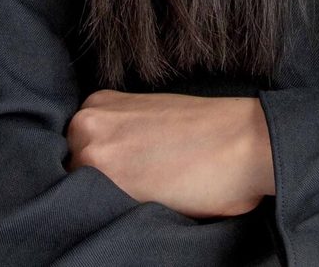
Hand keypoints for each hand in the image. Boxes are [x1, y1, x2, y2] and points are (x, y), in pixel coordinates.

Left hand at [66, 89, 272, 219]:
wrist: (247, 140)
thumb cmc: (210, 132)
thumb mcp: (150, 117)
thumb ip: (118, 134)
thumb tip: (103, 168)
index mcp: (98, 103)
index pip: (74, 150)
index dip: (99, 168)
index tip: (125, 174)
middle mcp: (87, 123)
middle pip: (70, 170)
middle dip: (96, 184)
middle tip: (137, 187)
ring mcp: (93, 155)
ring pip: (80, 194)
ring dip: (103, 201)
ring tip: (145, 196)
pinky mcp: (109, 186)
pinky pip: (94, 212)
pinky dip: (113, 215)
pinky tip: (146, 204)